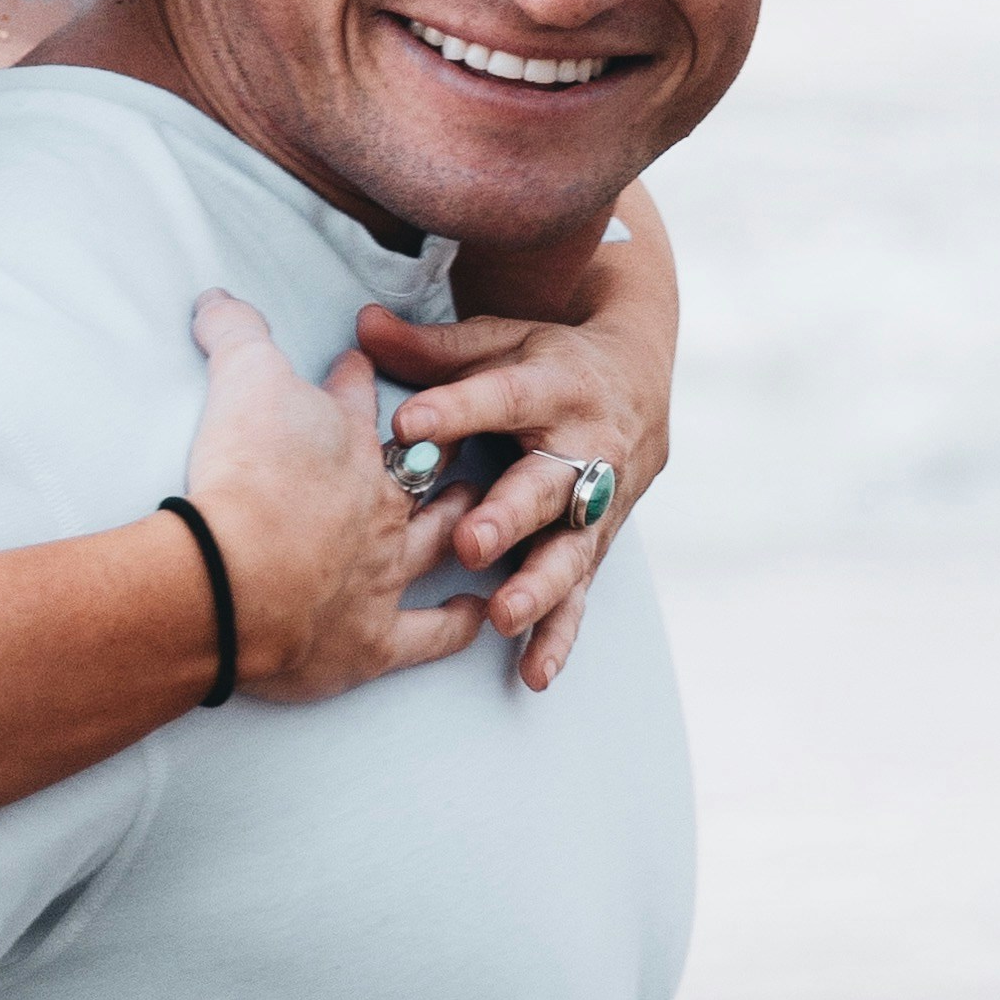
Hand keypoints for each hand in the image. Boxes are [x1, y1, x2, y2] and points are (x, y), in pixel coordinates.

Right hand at [180, 293, 486, 703]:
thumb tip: (215, 295)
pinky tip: (475, 614)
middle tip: (450, 439)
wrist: (239, 575)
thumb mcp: (238, 381)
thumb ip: (231, 334)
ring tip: (472, 507)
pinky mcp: (374, 640)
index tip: (361, 364)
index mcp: (345, 443)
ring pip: (435, 541)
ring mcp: (383, 573)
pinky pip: (432, 633)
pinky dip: (456, 624)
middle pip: (417, 470)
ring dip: (455, 523)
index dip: (356, 379)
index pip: (357, 400)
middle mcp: (378, 505)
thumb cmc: (245, 474)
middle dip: (437, 451)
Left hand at [355, 291, 667, 690]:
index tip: (407, 422)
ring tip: (502, 614)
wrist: (636, 380)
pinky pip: (581, 595)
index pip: (502, 396)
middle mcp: (584, 447)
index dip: (456, 409)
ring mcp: (595, 503)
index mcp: (553, 386)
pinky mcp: (596, 544)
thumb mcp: (499, 342)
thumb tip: (363, 326)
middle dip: (509, 516)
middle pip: (546, 485)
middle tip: (468, 542)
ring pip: (569, 549)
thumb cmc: (546, 362)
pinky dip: (560, 635)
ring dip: (537, 586)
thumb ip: (432, 348)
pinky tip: (533, 673)